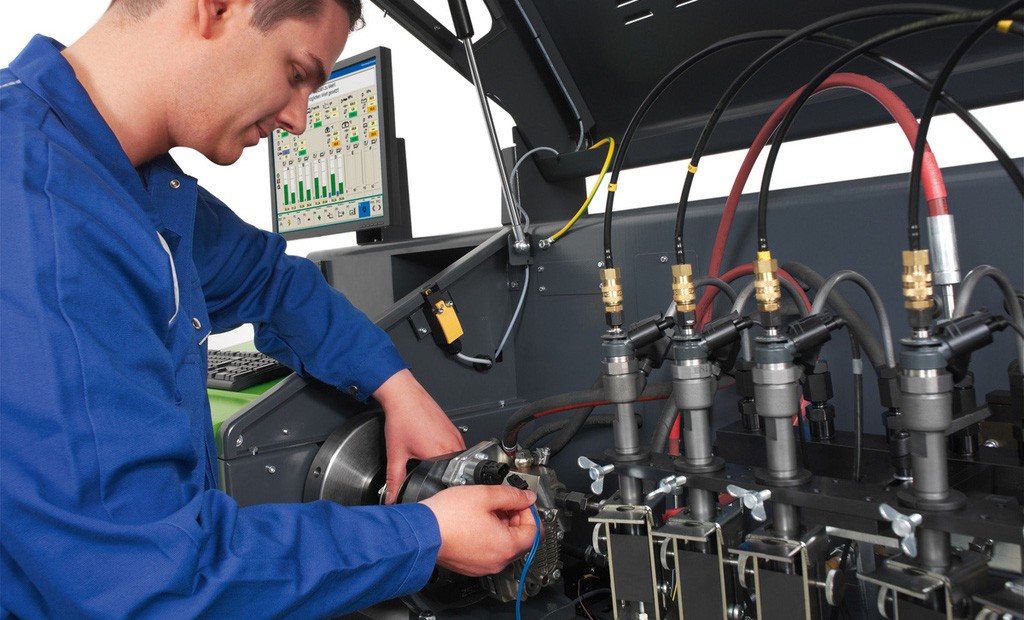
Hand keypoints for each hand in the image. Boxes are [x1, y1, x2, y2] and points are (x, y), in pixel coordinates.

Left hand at [373, 369, 465, 503]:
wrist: (404, 396)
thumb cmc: (402, 418)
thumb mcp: (396, 454)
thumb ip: (394, 480)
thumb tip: (391, 497)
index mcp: (442, 454)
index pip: (448, 481)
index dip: (438, 488)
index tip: (430, 489)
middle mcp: (454, 445)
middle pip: (453, 471)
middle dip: (440, 476)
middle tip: (426, 472)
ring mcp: (456, 436)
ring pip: (456, 459)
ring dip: (445, 463)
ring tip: (428, 458)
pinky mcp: (454, 429)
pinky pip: (456, 448)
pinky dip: (447, 452)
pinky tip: (432, 447)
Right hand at [421, 485, 538, 575]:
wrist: (420, 531)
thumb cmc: (447, 516)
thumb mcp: (485, 495)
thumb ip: (512, 495)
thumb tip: (528, 497)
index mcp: (506, 547)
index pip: (534, 531)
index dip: (529, 511)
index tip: (520, 500)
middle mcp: (497, 562)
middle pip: (520, 540)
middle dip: (515, 518)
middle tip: (502, 502)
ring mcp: (483, 566)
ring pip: (504, 545)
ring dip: (502, 526)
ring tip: (485, 509)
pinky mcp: (470, 566)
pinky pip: (489, 551)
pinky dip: (488, 536)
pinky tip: (476, 521)